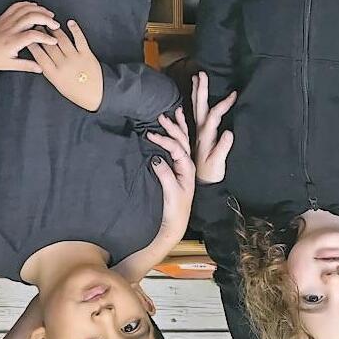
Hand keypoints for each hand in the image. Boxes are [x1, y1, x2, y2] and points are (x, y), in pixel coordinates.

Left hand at [0, 1, 58, 71]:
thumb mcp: (9, 65)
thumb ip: (27, 66)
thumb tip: (42, 68)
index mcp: (12, 42)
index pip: (33, 35)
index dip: (46, 37)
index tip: (54, 41)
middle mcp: (10, 29)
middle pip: (31, 17)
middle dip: (46, 18)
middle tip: (55, 25)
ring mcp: (6, 21)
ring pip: (25, 9)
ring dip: (39, 10)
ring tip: (50, 14)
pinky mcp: (3, 17)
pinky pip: (16, 6)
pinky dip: (28, 4)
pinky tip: (36, 7)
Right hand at [28, 20, 103, 111]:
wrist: (95, 96)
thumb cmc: (75, 91)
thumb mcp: (57, 84)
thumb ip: (49, 70)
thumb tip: (40, 55)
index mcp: (54, 74)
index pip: (39, 55)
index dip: (33, 44)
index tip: (29, 36)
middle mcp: (63, 65)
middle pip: (49, 45)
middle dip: (42, 34)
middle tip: (38, 26)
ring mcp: (76, 59)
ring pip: (62, 40)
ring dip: (55, 30)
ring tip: (50, 24)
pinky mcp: (87, 54)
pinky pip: (79, 38)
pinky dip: (75, 29)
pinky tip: (70, 22)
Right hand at [145, 108, 196, 232]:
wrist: (176, 224)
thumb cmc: (175, 210)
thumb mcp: (171, 193)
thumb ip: (165, 175)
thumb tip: (155, 158)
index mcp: (188, 169)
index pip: (177, 148)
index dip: (165, 140)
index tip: (150, 135)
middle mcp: (187, 165)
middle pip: (181, 141)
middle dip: (172, 128)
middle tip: (160, 116)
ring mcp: (182, 166)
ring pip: (181, 143)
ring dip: (176, 128)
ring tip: (171, 115)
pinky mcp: (176, 169)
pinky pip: (176, 149)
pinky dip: (174, 137)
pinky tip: (170, 130)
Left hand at [189, 72, 236, 182]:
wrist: (201, 186)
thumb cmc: (210, 174)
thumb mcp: (217, 162)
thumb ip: (222, 147)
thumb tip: (229, 132)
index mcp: (205, 135)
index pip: (213, 115)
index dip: (223, 104)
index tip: (234, 94)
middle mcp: (200, 133)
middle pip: (200, 108)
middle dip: (201, 91)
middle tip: (201, 74)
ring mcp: (198, 135)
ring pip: (195, 111)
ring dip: (195, 95)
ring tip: (194, 81)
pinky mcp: (199, 139)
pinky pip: (190, 122)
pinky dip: (186, 111)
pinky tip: (182, 106)